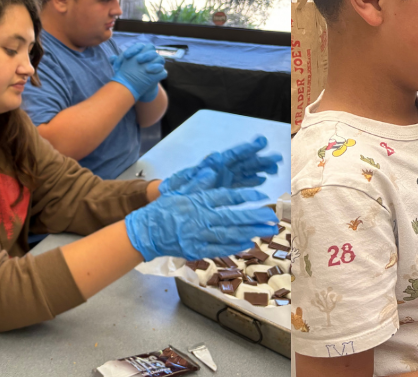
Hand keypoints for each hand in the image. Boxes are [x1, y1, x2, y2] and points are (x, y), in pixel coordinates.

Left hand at [110, 43, 166, 102]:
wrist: (137, 87)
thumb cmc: (130, 74)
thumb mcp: (122, 68)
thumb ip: (117, 62)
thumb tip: (111, 58)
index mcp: (141, 52)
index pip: (139, 46)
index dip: (133, 49)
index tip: (126, 56)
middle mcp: (150, 56)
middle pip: (151, 48)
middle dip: (145, 53)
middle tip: (138, 60)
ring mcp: (156, 65)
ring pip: (159, 58)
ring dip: (152, 61)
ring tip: (145, 68)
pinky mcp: (160, 74)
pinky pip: (162, 71)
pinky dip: (157, 70)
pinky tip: (149, 72)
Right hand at [124, 188, 279, 260]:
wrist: (145, 232)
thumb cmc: (163, 209)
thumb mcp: (179, 191)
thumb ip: (197, 181)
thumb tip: (212, 168)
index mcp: (198, 201)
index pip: (226, 196)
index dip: (245, 195)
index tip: (261, 194)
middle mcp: (200, 217)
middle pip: (232, 217)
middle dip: (254, 217)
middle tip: (272, 217)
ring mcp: (198, 235)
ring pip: (229, 234)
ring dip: (250, 232)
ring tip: (266, 230)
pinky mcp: (196, 249)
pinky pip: (218, 248)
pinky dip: (234, 246)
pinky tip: (248, 243)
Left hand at [158, 136, 282, 195]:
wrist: (171, 207)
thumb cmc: (174, 193)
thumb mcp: (182, 184)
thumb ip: (197, 174)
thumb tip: (214, 160)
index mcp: (210, 167)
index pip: (231, 155)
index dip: (247, 148)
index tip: (261, 143)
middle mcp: (220, 171)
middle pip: (243, 162)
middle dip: (260, 158)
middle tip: (277, 157)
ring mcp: (223, 180)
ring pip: (245, 172)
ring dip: (260, 169)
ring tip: (275, 168)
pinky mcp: (225, 190)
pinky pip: (242, 183)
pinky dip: (252, 181)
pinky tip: (263, 180)